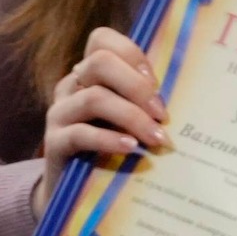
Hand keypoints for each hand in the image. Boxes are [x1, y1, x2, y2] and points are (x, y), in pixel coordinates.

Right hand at [38, 27, 168, 211]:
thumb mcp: (125, 122)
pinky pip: (80, 133)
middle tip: (162, 114)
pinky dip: (109, 139)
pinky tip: (131, 148)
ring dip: (131, 116)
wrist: (74, 196)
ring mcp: (59, 114)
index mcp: (88, 75)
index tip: (155, 81)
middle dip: (136, 85)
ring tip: (156, 138)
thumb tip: (183, 99)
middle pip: (100, 63)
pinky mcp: (54, 143)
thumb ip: (141, 104)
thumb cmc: (109, 152)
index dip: (131, 53)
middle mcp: (70, 87)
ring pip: (94, 98)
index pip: (101, 40)